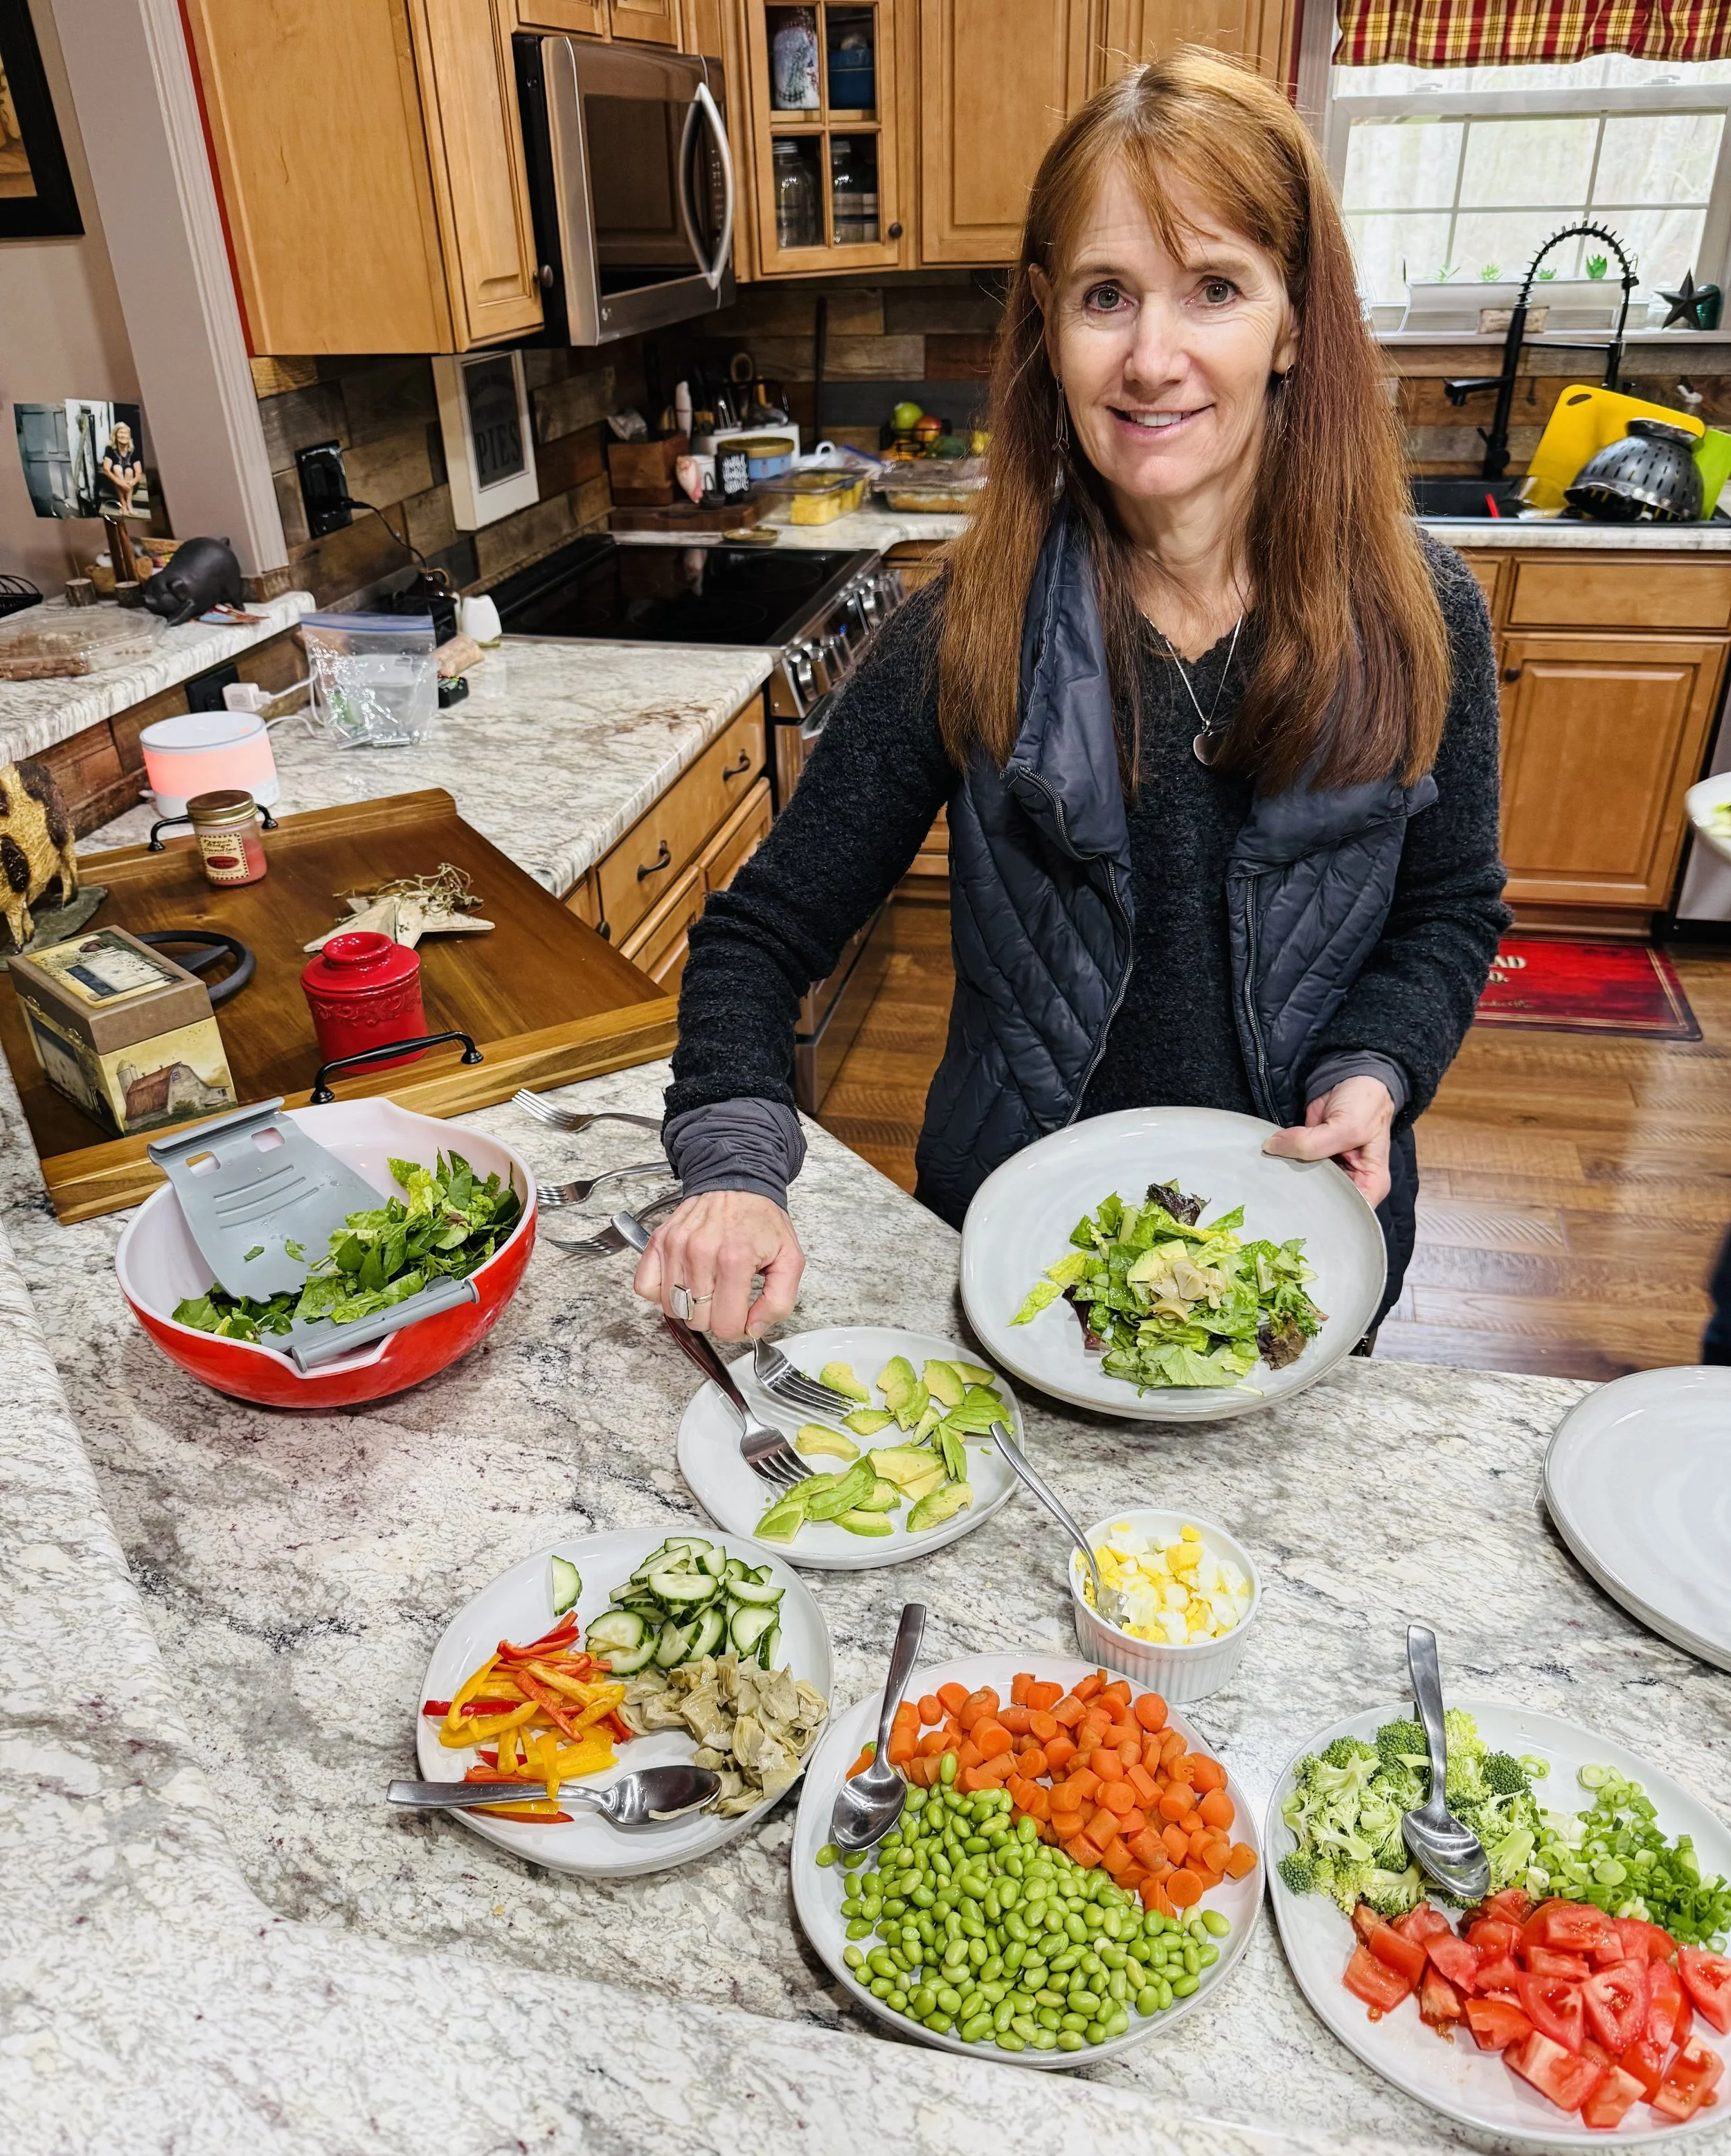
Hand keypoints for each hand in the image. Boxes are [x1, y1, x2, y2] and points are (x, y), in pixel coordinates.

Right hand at [632, 1191, 804, 1340]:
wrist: (738, 1182)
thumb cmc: (761, 1220)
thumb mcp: (790, 1259)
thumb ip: (779, 1301)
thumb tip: (754, 1329)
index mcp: (735, 1260)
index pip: (726, 1325)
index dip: (738, 1327)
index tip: (742, 1314)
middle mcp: (701, 1253)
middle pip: (698, 1321)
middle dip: (715, 1317)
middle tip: (726, 1296)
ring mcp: (676, 1247)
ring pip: (673, 1308)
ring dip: (690, 1306)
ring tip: (707, 1287)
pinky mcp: (659, 1242)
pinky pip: (646, 1287)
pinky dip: (661, 1292)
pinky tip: (682, 1282)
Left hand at [1262, 1076, 1395, 1207]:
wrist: (1354, 1075)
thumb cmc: (1366, 1103)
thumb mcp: (1348, 1126)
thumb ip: (1312, 1143)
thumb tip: (1272, 1147)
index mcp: (1370, 1184)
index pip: (1352, 1214)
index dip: (1330, 1219)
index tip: (1301, 1220)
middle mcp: (1350, 1181)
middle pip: (1325, 1201)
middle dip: (1303, 1198)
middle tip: (1277, 1201)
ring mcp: (1329, 1167)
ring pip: (1305, 1182)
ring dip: (1289, 1177)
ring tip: (1269, 1180)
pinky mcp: (1311, 1152)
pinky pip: (1293, 1161)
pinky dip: (1283, 1159)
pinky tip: (1270, 1162)